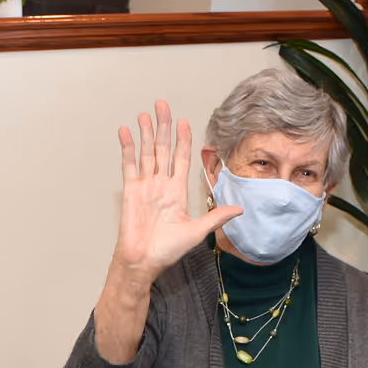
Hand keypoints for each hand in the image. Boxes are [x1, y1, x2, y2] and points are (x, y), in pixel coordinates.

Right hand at [92, 100, 242, 364]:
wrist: (143, 262)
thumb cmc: (166, 251)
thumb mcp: (197, 232)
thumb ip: (216, 217)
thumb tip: (240, 210)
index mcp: (177, 191)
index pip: (181, 158)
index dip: (183, 139)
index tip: (184, 122)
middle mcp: (161, 184)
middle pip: (162, 148)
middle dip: (163, 127)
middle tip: (162, 105)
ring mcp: (145, 185)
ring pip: (146, 152)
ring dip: (146, 133)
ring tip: (146, 113)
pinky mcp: (131, 190)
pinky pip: (129, 164)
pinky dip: (128, 147)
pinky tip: (127, 132)